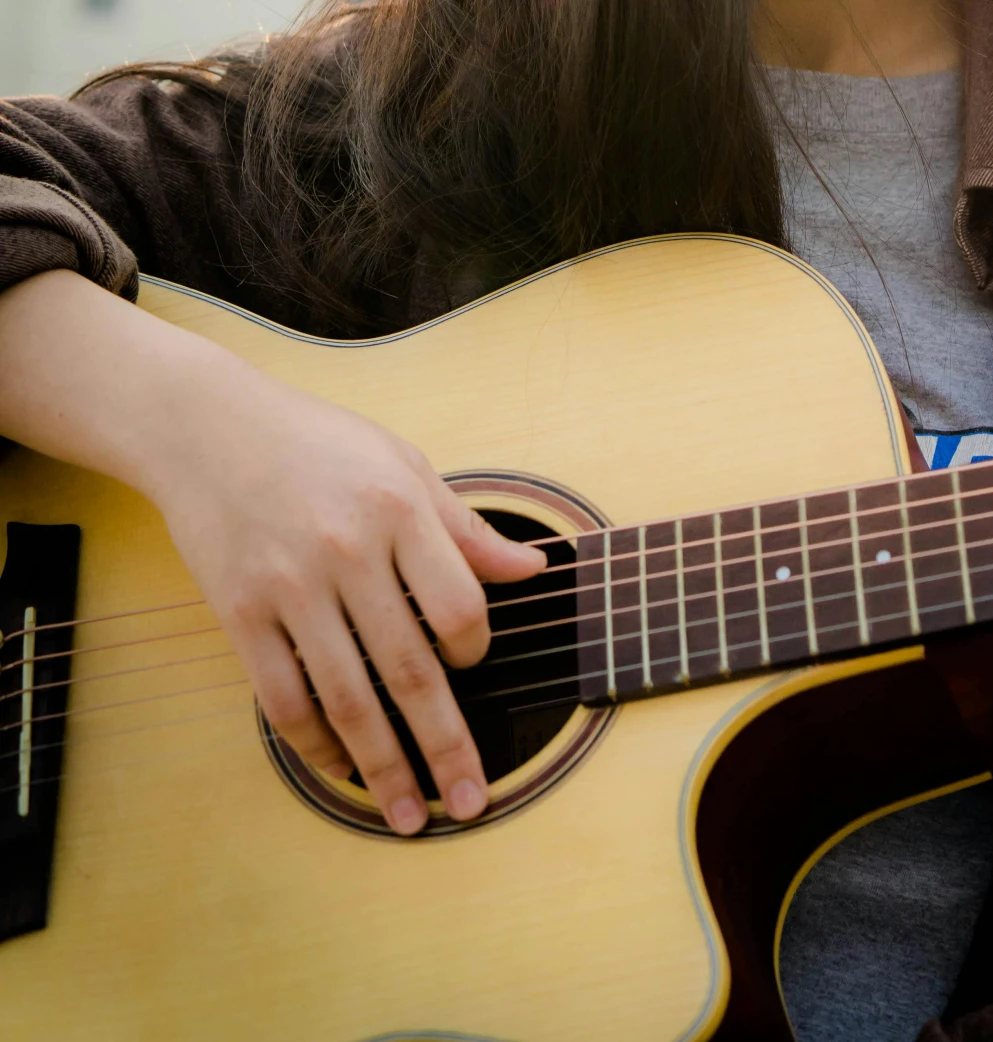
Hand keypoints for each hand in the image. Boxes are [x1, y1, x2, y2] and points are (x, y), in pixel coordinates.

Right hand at [140, 342, 543, 835]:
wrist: (207, 428)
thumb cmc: (317, 442)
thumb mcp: (402, 462)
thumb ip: (464, 526)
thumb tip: (533, 569)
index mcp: (398, 507)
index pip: (458, 603)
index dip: (476, 647)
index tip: (474, 664)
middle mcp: (348, 551)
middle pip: (409, 668)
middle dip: (445, 745)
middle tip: (472, 801)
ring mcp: (291, 587)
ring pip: (347, 699)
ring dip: (382, 769)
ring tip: (408, 815)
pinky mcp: (241, 614)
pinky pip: (283, 698)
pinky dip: (314, 744)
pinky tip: (340, 769)